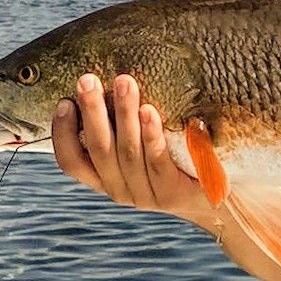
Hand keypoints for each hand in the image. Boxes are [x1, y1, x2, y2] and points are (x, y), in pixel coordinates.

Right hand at [51, 73, 211, 224]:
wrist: (217, 200)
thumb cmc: (175, 162)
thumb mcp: (142, 149)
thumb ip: (122, 128)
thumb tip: (104, 84)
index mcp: (106, 180)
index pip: (72, 163)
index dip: (62, 134)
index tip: (64, 102)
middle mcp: (120, 191)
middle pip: (100, 150)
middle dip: (92, 112)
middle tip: (87, 79)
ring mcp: (146, 195)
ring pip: (128, 153)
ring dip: (123, 114)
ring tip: (123, 82)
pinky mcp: (173, 193)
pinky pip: (158, 160)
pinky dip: (151, 134)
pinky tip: (149, 111)